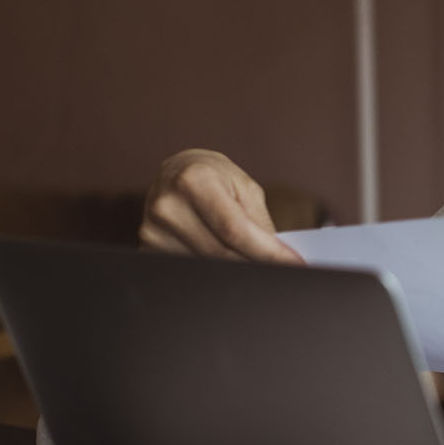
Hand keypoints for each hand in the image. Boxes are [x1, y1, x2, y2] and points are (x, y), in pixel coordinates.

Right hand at [139, 149, 300, 262]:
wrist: (175, 173)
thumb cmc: (215, 177)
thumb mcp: (244, 188)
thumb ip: (258, 222)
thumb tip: (278, 259)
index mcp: (193, 181)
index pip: (235, 230)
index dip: (267, 253)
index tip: (295, 266)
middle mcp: (167, 205)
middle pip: (221, 255)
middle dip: (257, 265)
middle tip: (284, 271)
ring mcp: (152, 230)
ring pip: (208, 267)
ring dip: (236, 269)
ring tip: (250, 258)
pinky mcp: (148, 248)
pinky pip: (191, 270)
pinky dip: (214, 270)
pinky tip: (224, 261)